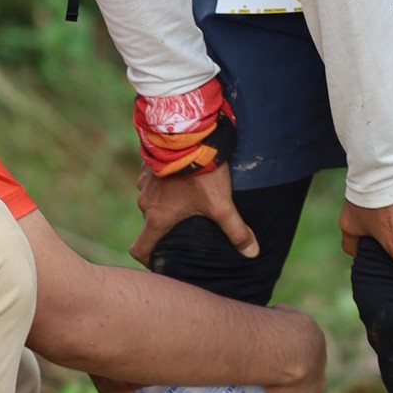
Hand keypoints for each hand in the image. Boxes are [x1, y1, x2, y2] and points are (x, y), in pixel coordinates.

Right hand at [131, 157, 257, 268]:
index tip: (163, 261)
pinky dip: (164, 186)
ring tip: (187, 203)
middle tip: (186, 230)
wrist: (188, 131)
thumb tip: (252, 253)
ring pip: (152, 202)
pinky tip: (183, 180)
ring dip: (165, 205)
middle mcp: (145, 202)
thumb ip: (236, 230)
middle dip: (165, 230)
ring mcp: (144, 182)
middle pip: (150, 225)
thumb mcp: (221, 204)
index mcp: (157, 217)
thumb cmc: (201, 172)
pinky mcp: (148, 164)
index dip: (150, 260)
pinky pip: (153, 182)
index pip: (140, 249)